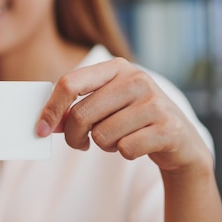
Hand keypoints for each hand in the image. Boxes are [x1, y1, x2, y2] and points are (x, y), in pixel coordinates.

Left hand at [35, 57, 211, 174]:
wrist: (180, 139)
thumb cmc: (133, 120)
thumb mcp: (106, 105)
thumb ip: (77, 108)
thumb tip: (46, 123)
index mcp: (117, 67)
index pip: (70, 83)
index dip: (51, 108)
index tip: (40, 130)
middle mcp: (137, 79)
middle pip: (80, 114)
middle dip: (74, 137)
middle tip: (81, 144)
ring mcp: (155, 103)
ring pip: (101, 135)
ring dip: (104, 145)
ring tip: (120, 138)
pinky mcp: (168, 128)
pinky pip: (125, 149)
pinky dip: (125, 153)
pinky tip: (138, 145)